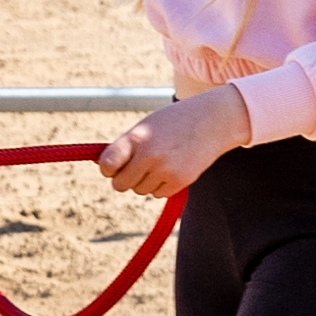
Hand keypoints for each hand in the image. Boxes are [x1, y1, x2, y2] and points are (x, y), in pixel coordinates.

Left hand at [95, 82, 246, 200]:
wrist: (212, 121)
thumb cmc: (174, 122)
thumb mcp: (147, 126)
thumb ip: (125, 146)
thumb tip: (103, 167)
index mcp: (137, 137)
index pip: (107, 164)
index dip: (108, 168)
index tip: (112, 167)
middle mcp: (150, 155)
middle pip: (121, 184)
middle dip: (125, 178)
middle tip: (136, 166)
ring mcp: (166, 170)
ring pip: (140, 190)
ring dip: (145, 181)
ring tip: (160, 162)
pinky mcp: (181, 181)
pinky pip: (158, 194)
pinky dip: (161, 185)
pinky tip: (172, 168)